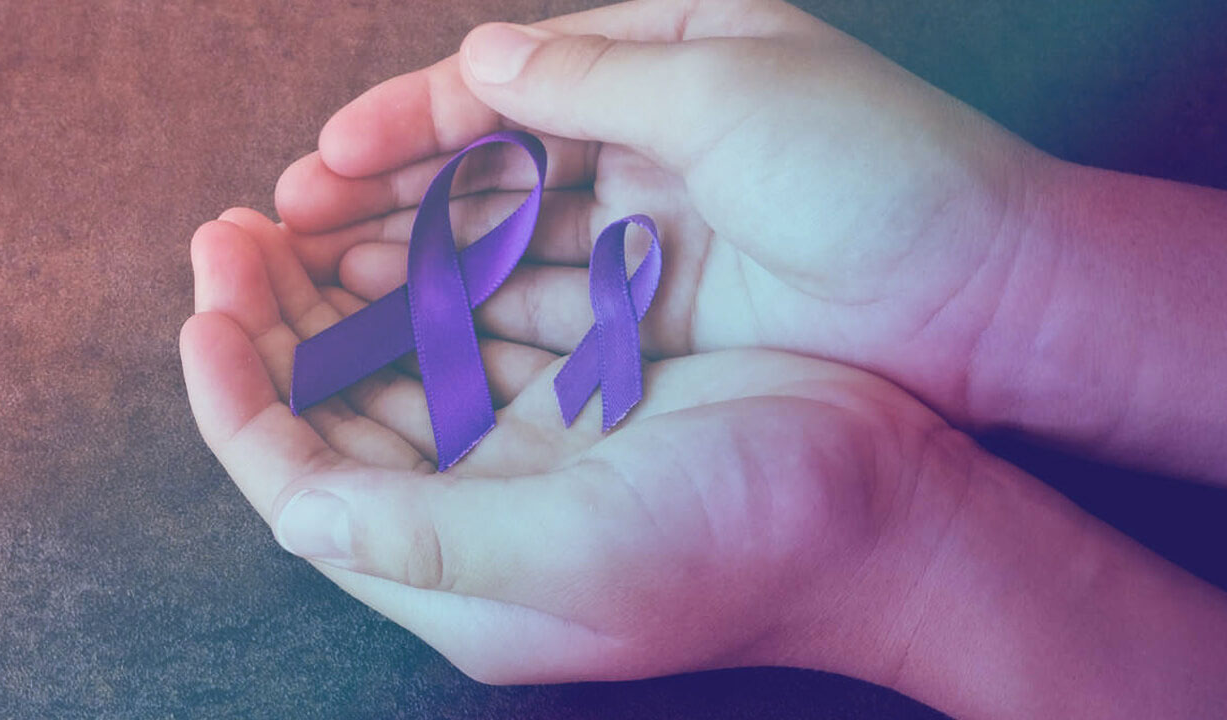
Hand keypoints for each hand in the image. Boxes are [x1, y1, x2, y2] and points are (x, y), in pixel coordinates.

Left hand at [179, 208, 978, 684]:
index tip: (204, 305)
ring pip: (391, 362)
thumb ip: (426, 538)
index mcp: (453, 572)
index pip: (301, 481)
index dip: (238, 398)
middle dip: (272, 323)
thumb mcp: (578, 556)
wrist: (887, 514)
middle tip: (231, 230)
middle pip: (333, 413)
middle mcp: (473, 514)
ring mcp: (524, 450)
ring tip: (289, 213)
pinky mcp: (577, 394)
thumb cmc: (744, 545)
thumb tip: (288, 506)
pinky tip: (394, 224)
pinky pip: (470, 328)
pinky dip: (424, 277)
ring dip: (335, 290)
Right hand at [272, 0, 1047, 428]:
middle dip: (390, 191)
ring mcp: (649, 231)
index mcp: (666, 59)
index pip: (508, 81)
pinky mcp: (659, 310)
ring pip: (506, 239)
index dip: (409, 119)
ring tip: (322, 277)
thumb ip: (592, 76)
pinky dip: (480, 312)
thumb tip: (477, 56)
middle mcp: (646, 140)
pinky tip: (407, 326)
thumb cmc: (872, 168)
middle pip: (489, 162)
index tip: (324, 160)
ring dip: (417, 254)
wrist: (980, 298)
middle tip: (289, 224)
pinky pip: (550, 306)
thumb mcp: (728, 88)